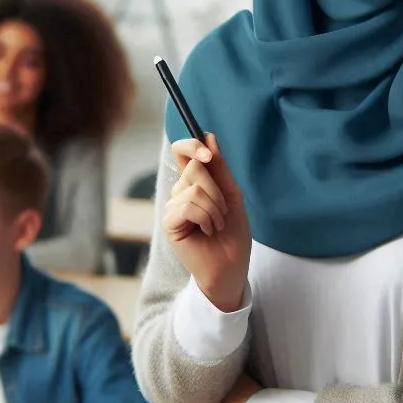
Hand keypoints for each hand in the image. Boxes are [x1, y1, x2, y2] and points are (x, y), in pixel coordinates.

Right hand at [165, 134, 251, 311]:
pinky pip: (188, 205)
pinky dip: (206, 217)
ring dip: (215, 207)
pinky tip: (208, 231)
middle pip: (194, 167)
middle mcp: (180, 192)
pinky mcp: (170, 223)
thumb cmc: (233, 233)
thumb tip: (209, 136)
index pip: (182, 151)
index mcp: (194, 182)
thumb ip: (219, 167)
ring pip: (194, 187)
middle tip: (223, 211)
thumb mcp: (231, 195)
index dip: (191, 145)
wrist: (232, 266)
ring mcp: (173, 207)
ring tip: (217, 225)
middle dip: (217, 188)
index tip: (207, 153)